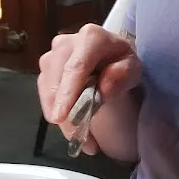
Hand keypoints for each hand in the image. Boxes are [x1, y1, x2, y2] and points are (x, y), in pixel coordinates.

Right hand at [37, 24, 141, 153]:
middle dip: (67, 115)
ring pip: (48, 91)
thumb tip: (103, 88)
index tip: (62, 118)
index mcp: (91, 37)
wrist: (111, 58)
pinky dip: (57, 114)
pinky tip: (72, 127)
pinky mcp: (45, 68)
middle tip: (85, 141)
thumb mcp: (133, 69)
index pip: (76, 67)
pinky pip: (45, 95)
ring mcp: (52, 55)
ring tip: (84, 140)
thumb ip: (122, 75)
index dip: (67, 93)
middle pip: (59, 82)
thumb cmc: (122, 63)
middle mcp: (65, 42)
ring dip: (62, 119)